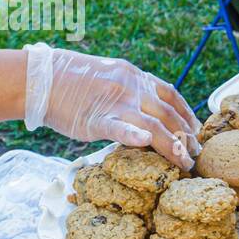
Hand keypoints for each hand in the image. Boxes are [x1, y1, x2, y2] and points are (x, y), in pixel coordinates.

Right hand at [24, 44, 200, 170]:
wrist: (41, 78)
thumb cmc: (71, 81)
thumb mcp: (108, 76)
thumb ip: (129, 91)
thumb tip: (144, 110)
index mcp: (134, 76)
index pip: (171, 94)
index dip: (187, 113)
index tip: (196, 130)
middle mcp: (131, 87)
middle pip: (169, 113)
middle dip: (186, 136)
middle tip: (197, 154)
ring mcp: (116, 102)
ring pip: (154, 125)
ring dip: (174, 146)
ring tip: (185, 163)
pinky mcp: (97, 119)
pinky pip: (121, 128)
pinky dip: (135, 136)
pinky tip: (148, 145)